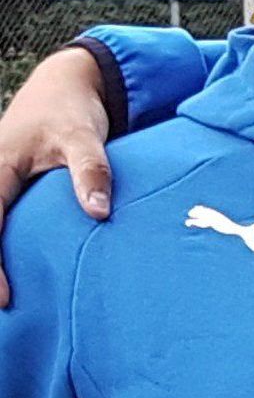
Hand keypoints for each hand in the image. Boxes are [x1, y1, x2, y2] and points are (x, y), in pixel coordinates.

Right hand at [0, 46, 115, 307]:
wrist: (63, 88)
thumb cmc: (71, 113)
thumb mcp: (83, 137)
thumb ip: (92, 171)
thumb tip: (99, 212)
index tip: (4, 297)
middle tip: (3, 309)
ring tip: (7, 305)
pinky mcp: (2, 191)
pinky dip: (1, 249)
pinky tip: (11, 280)